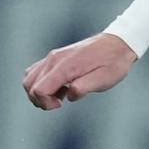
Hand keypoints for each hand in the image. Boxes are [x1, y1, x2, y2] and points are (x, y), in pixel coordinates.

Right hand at [23, 32, 138, 110]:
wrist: (118, 43)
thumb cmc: (113, 62)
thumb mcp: (104, 78)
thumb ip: (85, 87)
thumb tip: (69, 95)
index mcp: (64, 66)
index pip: (38, 89)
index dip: (45, 103)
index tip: (61, 104)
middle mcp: (53, 59)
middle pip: (29, 85)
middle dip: (39, 100)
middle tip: (59, 103)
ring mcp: (52, 57)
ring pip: (30, 79)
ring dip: (39, 92)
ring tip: (61, 95)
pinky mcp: (55, 58)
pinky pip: (37, 72)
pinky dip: (42, 84)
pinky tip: (60, 88)